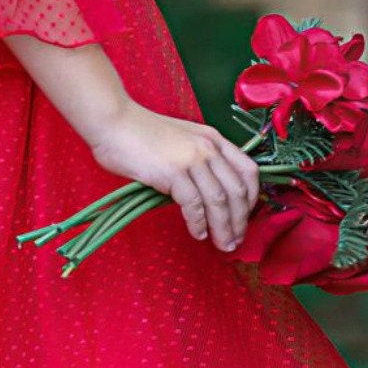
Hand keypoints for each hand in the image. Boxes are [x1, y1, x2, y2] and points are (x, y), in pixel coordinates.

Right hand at [85, 102, 261, 251]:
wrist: (114, 122)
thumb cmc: (141, 133)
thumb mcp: (182, 140)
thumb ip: (198, 161)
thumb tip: (206, 195)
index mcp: (213, 139)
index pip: (248, 171)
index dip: (252, 198)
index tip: (245, 217)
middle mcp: (208, 148)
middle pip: (237, 191)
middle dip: (240, 221)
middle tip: (236, 241)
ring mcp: (192, 159)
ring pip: (219, 201)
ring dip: (223, 228)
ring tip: (222, 244)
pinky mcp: (173, 172)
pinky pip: (194, 205)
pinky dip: (198, 223)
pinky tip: (198, 234)